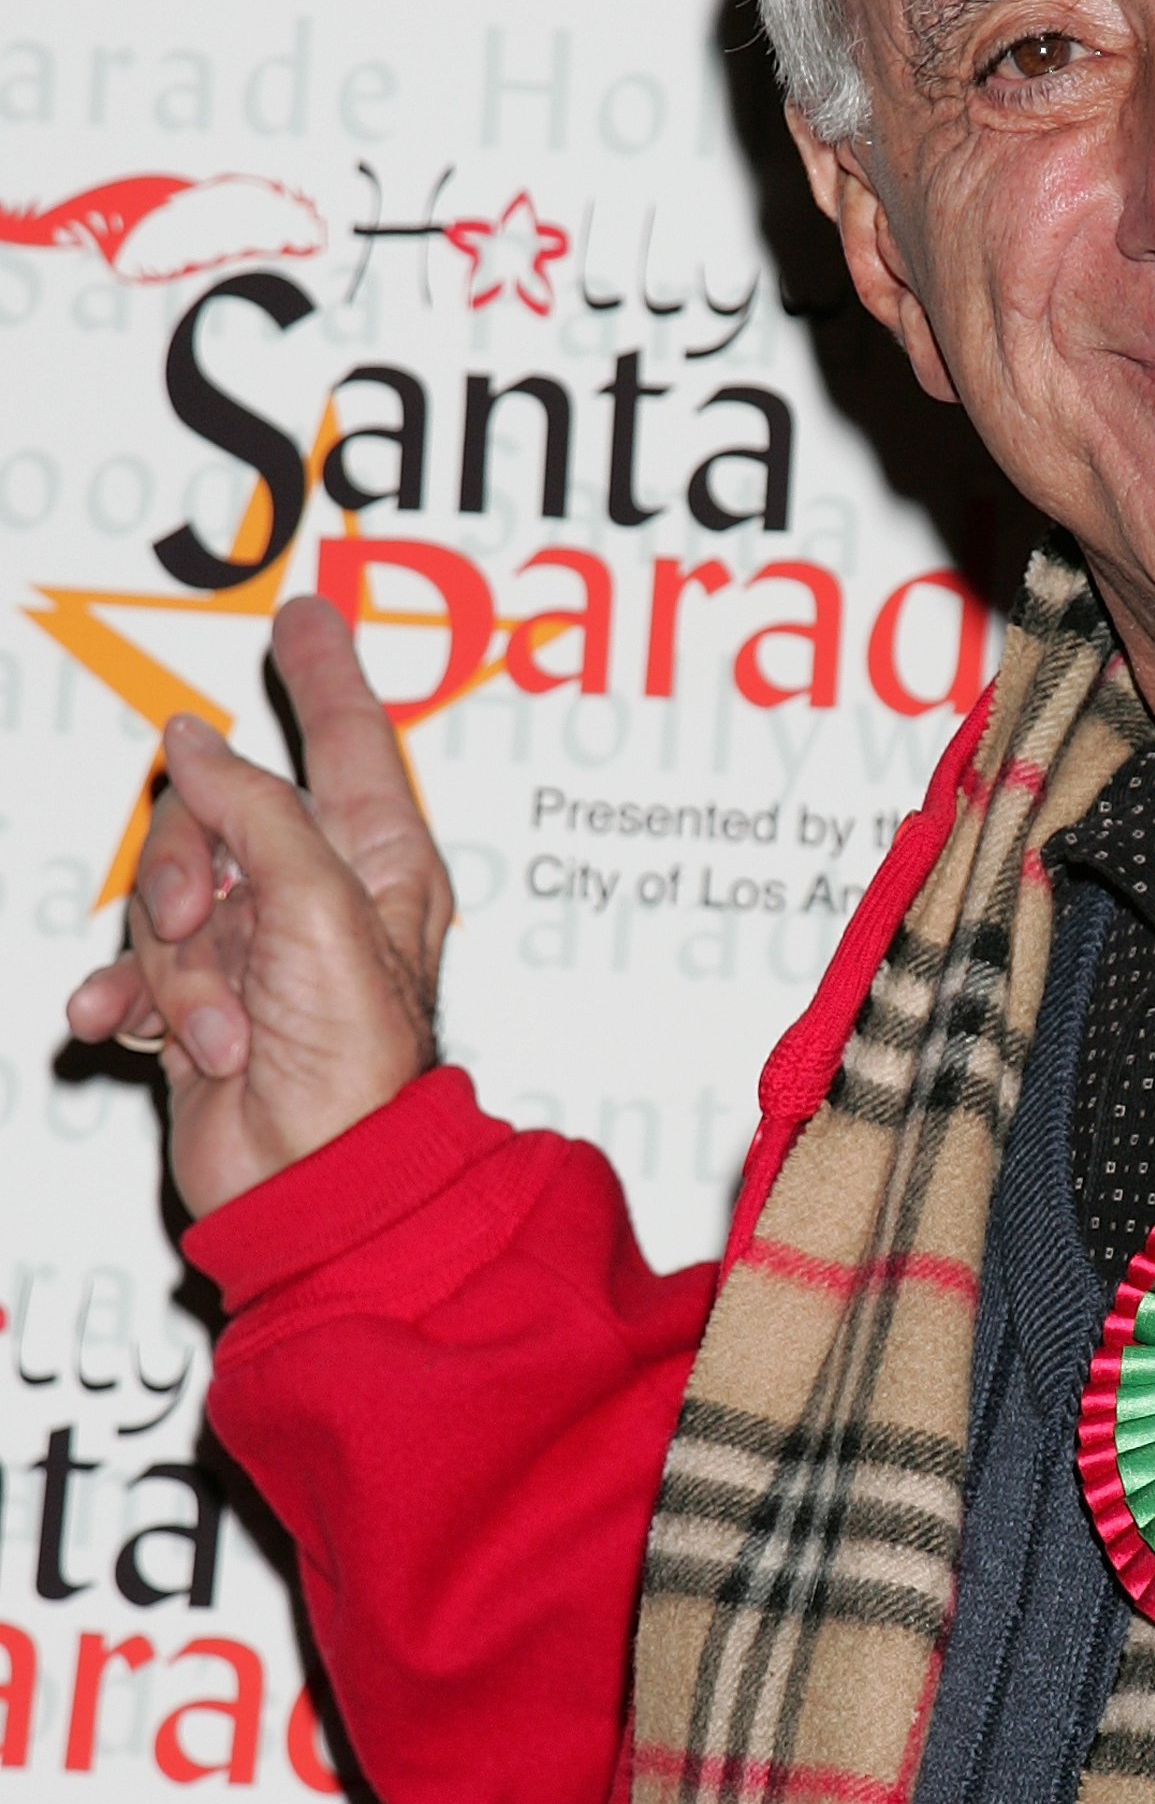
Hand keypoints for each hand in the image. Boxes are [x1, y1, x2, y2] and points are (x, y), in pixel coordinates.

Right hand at [65, 596, 453, 1220]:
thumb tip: (196, 741)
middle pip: (217, 815)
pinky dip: (126, 997)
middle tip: (199, 929)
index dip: (324, 674)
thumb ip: (256, 811)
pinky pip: (136, 966)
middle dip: (187, 871)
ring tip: (215, 1024)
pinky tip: (127, 1031)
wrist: (311, 1185)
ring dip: (171, 963)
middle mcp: (319, 897)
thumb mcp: (317, 909)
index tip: (305, 617)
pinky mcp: (203, 1006)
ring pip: (165, 894)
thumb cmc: (354, 1064)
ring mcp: (256, 952)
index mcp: (379, 863)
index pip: (350, 739)